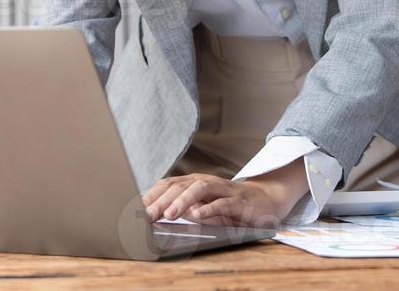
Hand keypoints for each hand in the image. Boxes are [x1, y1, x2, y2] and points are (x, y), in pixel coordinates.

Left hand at [142, 159, 308, 228]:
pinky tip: (197, 216)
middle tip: (146, 216)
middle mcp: (205, 182)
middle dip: (161, 201)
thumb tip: (156, 214)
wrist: (264, 201)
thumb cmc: (228, 205)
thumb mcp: (203, 206)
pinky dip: (209, 208)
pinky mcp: (238, 201)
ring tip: (169, 214)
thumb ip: (183, 208)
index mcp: (193, 182)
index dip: (150, 196)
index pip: (167, 185)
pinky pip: (222, 203)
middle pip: (179, 186)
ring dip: (182, 201)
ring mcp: (222, 189)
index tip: (135, 210)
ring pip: (199, 189)